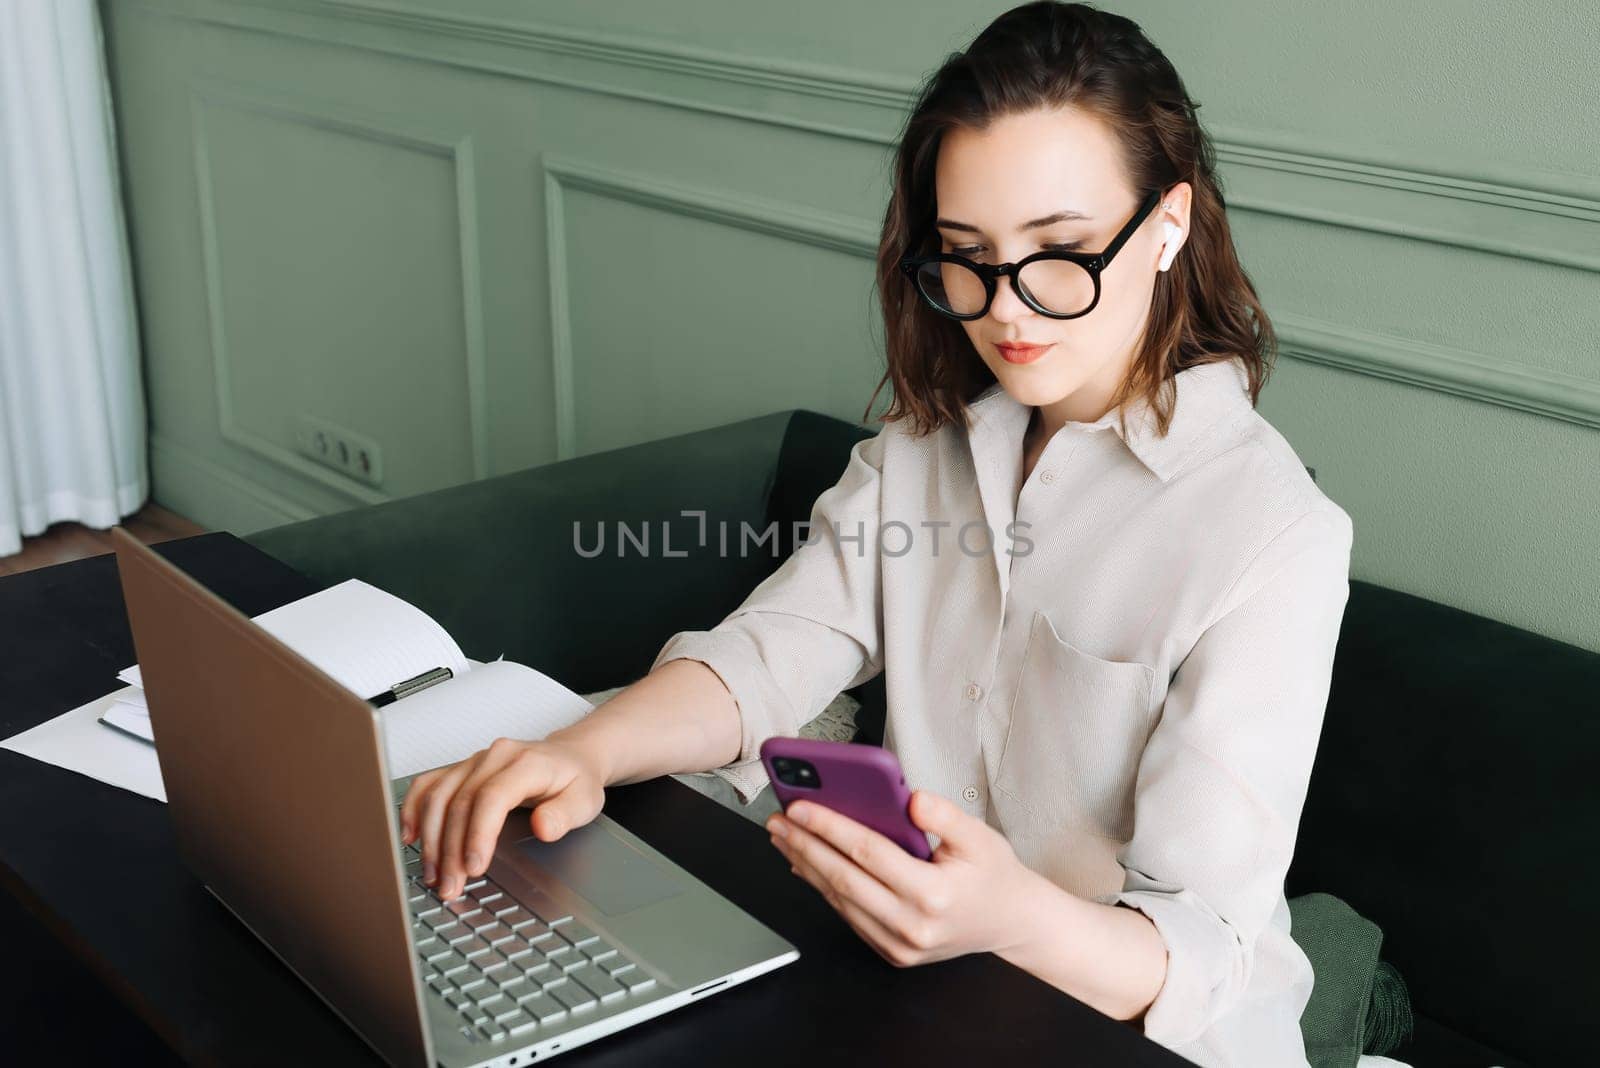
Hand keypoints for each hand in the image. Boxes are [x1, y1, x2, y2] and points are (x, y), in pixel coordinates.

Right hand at [399, 735, 606, 900]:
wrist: (570, 757)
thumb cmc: (576, 780)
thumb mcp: (586, 801)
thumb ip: (565, 815)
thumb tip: (543, 827)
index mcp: (526, 763)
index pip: (491, 797)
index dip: (477, 834)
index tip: (473, 867)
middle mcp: (495, 757)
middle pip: (460, 802)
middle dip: (450, 850)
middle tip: (450, 886)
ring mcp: (474, 761)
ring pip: (438, 796)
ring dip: (430, 839)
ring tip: (434, 875)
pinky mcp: (461, 770)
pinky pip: (428, 785)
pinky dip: (413, 810)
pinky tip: (410, 837)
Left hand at [766, 788, 1037, 966]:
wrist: (1009, 922)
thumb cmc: (992, 874)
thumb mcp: (980, 836)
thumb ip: (945, 815)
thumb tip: (910, 798)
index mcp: (934, 894)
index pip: (869, 853)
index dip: (830, 827)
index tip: (800, 807)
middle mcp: (912, 925)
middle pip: (843, 879)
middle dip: (804, 845)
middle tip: (778, 820)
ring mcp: (900, 945)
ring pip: (839, 900)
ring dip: (805, 866)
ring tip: (784, 837)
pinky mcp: (892, 952)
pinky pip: (848, 915)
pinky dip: (822, 888)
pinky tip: (805, 863)